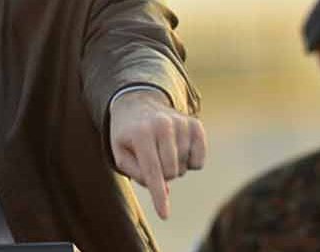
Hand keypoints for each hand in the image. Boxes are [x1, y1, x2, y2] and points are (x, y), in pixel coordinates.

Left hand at [109, 89, 206, 219]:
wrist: (137, 103)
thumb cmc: (127, 134)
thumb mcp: (120, 153)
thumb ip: (136, 173)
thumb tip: (164, 189)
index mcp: (141, 133)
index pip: (152, 171)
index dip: (159, 196)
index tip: (164, 215)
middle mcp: (163, 125)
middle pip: (171, 173)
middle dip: (161, 175)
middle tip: (151, 159)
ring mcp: (181, 123)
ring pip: (185, 168)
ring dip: (174, 167)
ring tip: (161, 151)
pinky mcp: (195, 124)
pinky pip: (199, 161)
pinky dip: (190, 162)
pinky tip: (177, 149)